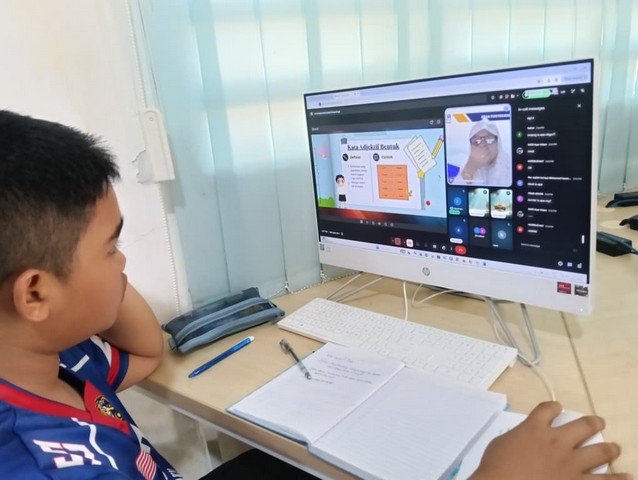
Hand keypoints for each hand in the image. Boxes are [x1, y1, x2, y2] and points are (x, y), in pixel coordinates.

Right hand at [469, 401, 631, 479]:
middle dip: (592, 423)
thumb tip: (521, 440)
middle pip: (581, 425)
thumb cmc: (495, 468)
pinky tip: (628, 478)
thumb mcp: (499, 444)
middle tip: (598, 422)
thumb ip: (515, 438)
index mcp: (534, 428)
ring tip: (615, 447)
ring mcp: (570, 464)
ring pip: (598, 451)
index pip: (548, 410)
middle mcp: (557, 442)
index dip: (553, 407)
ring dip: (609, 448)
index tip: (556, 408)